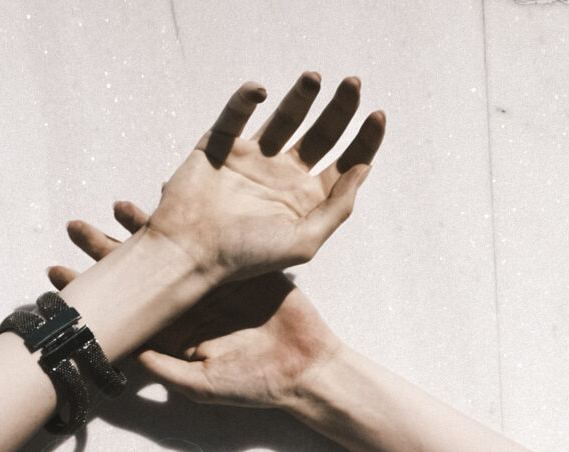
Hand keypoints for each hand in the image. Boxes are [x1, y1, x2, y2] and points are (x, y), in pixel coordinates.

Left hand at [49, 204, 342, 408]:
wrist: (304, 368)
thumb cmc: (254, 386)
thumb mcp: (204, 386)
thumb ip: (168, 371)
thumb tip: (131, 352)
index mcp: (170, 331)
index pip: (122, 308)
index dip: (90, 292)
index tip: (55, 274)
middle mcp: (185, 304)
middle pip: (137, 272)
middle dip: (104, 250)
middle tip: (73, 226)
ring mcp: (210, 282)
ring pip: (168, 248)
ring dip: (141, 227)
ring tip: (115, 205)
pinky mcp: (237, 264)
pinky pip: (207, 235)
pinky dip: (186, 218)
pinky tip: (164, 196)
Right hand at [133, 72, 383, 288]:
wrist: (191, 253)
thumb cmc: (246, 257)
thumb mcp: (304, 241)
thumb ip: (337, 208)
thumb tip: (363, 169)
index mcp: (306, 200)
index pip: (345, 163)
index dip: (365, 140)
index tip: (377, 114)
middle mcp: (284, 175)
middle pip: (323, 133)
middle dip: (341, 108)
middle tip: (354, 82)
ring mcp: (253, 157)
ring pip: (286, 116)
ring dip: (302, 95)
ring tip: (315, 77)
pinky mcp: (222, 145)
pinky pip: (237, 112)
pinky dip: (247, 97)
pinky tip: (261, 92)